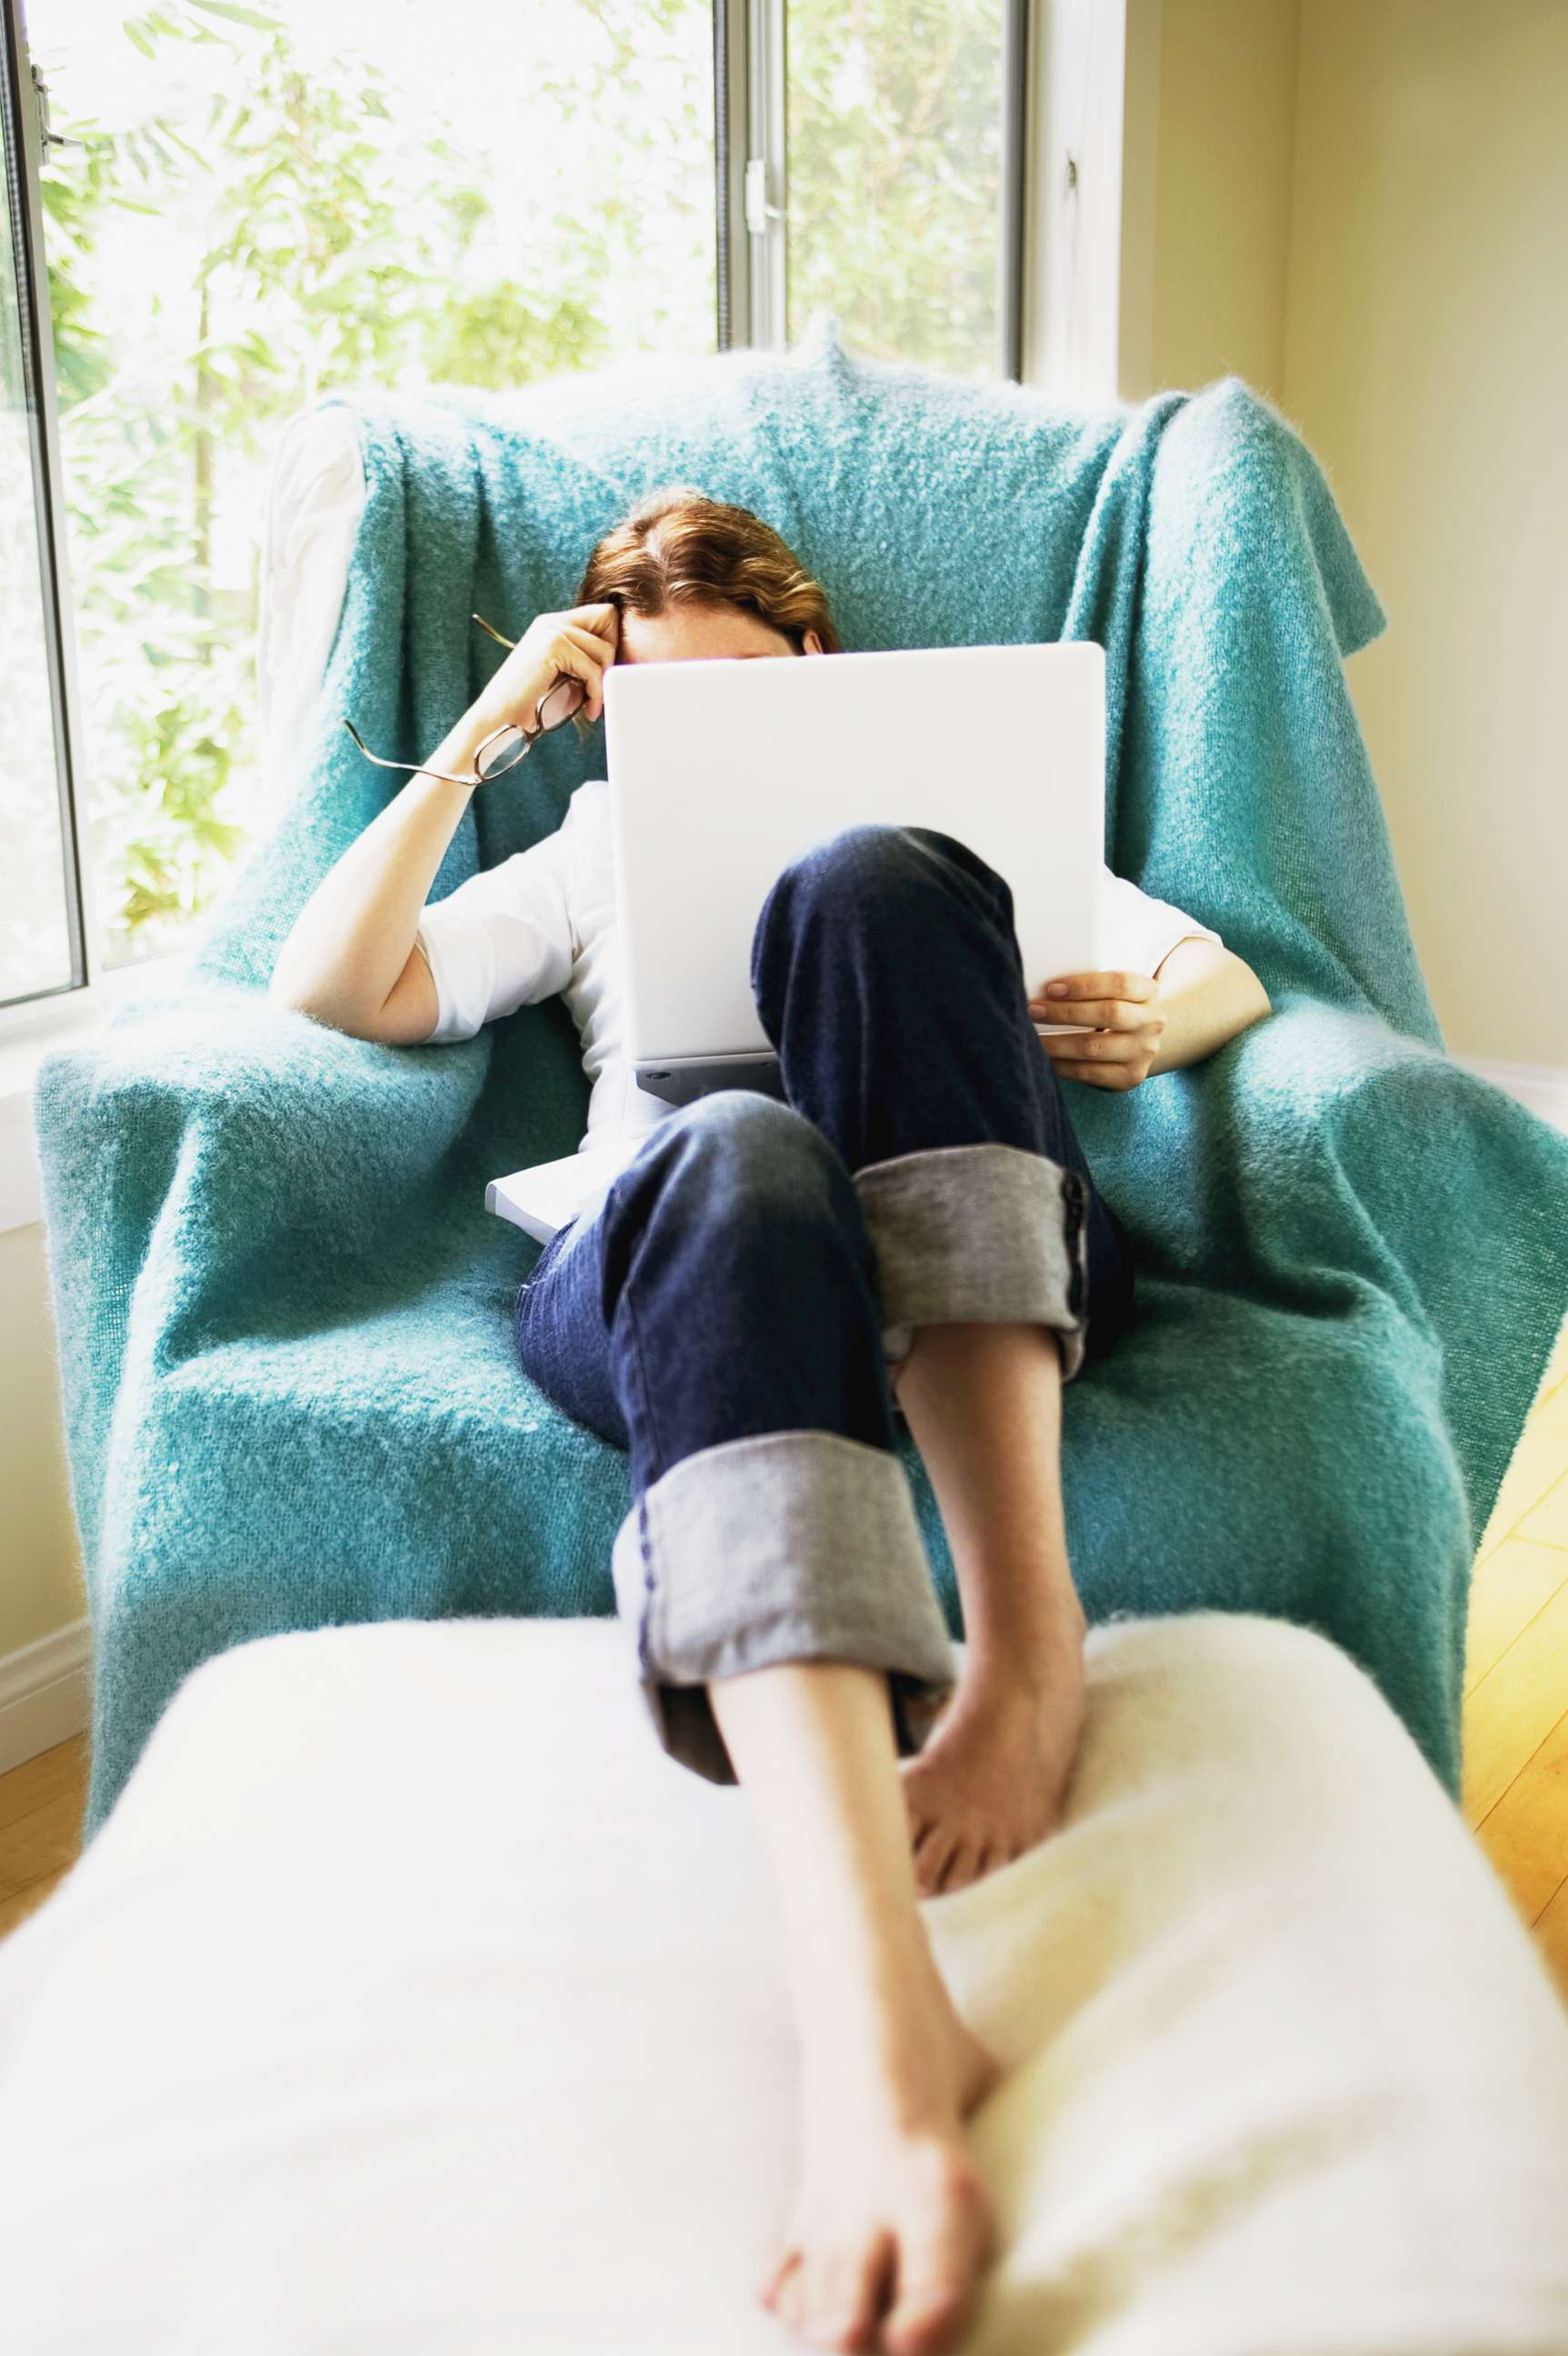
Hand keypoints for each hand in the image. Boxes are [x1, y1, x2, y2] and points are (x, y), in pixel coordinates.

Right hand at [472, 600, 619, 732]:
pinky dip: (596, 693)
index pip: (602, 613)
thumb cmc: (532, 705)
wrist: (498, 719)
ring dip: (603, 681)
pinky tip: (588, 710)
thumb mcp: (562, 677)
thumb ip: (583, 662)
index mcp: (552, 624)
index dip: (611, 641)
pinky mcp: (552, 647)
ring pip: (604, 649)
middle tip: (601, 687)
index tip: (602, 674)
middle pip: (609, 617)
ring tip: (592, 704)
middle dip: (612, 656)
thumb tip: (618, 665)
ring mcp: (551, 631)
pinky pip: (593, 669)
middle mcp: (552, 621)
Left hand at [1027, 969, 1164, 1089]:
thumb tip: (1039, 982)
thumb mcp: (1116, 992)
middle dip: (1065, 1012)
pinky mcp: (1130, 1077)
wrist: (1139, 1044)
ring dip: (1057, 1043)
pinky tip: (1043, 1058)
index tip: (1052, 988)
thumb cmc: (1115, 1009)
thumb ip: (1092, 986)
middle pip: (1109, 1014)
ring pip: (1094, 1047)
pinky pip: (1089, 1072)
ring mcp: (1143, 1052)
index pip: (1120, 984)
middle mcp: (1152, 1021)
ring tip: (1031, 1037)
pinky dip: (1061, 1065)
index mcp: (1148, 991)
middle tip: (1033, 1010)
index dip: (1085, 986)